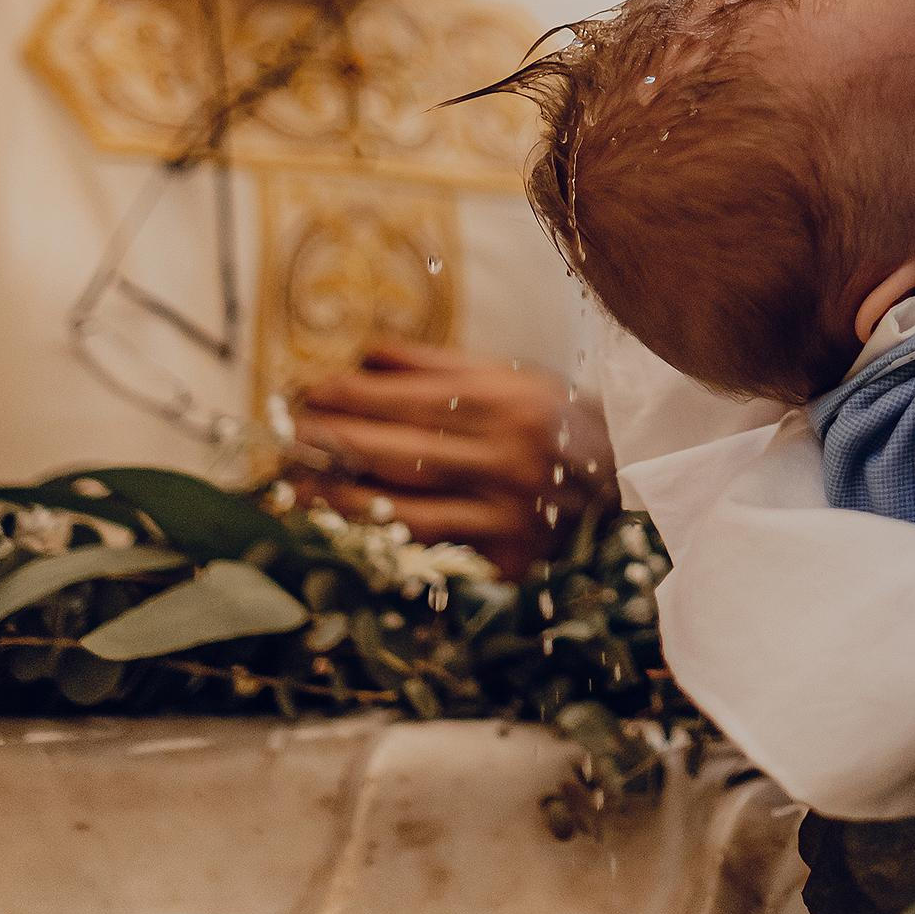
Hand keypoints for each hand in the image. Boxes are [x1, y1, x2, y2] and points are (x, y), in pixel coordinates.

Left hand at [289, 340, 618, 577]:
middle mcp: (507, 457)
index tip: (306, 391)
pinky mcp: (507, 560)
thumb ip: (436, 365)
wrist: (629, 480)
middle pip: (398, 453)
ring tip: (296, 489)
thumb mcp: (510, 376)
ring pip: (405, 508)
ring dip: (341, 501)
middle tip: (286, 438)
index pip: (408, 399)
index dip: (351, 397)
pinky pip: (431, 550)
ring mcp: (507, 514)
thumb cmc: (556, 421)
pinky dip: (383, 539)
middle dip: (333, 445)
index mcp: (507, 402)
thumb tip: (362, 353)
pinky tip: (346, 531)